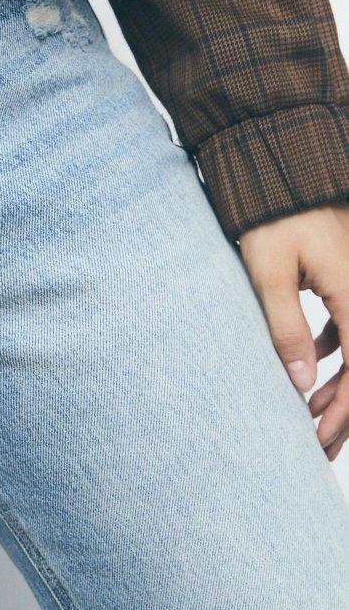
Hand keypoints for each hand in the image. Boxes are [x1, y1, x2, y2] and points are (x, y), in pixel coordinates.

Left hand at [239, 203, 348, 459]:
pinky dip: (338, 352)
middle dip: (346, 409)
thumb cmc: (270, 216)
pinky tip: (313, 368)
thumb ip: (286, 328)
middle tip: (318, 443)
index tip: (319, 438)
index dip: (345, 410)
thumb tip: (302, 383)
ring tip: (312, 414)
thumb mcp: (269, 273)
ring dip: (342, 384)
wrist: (279, 166)